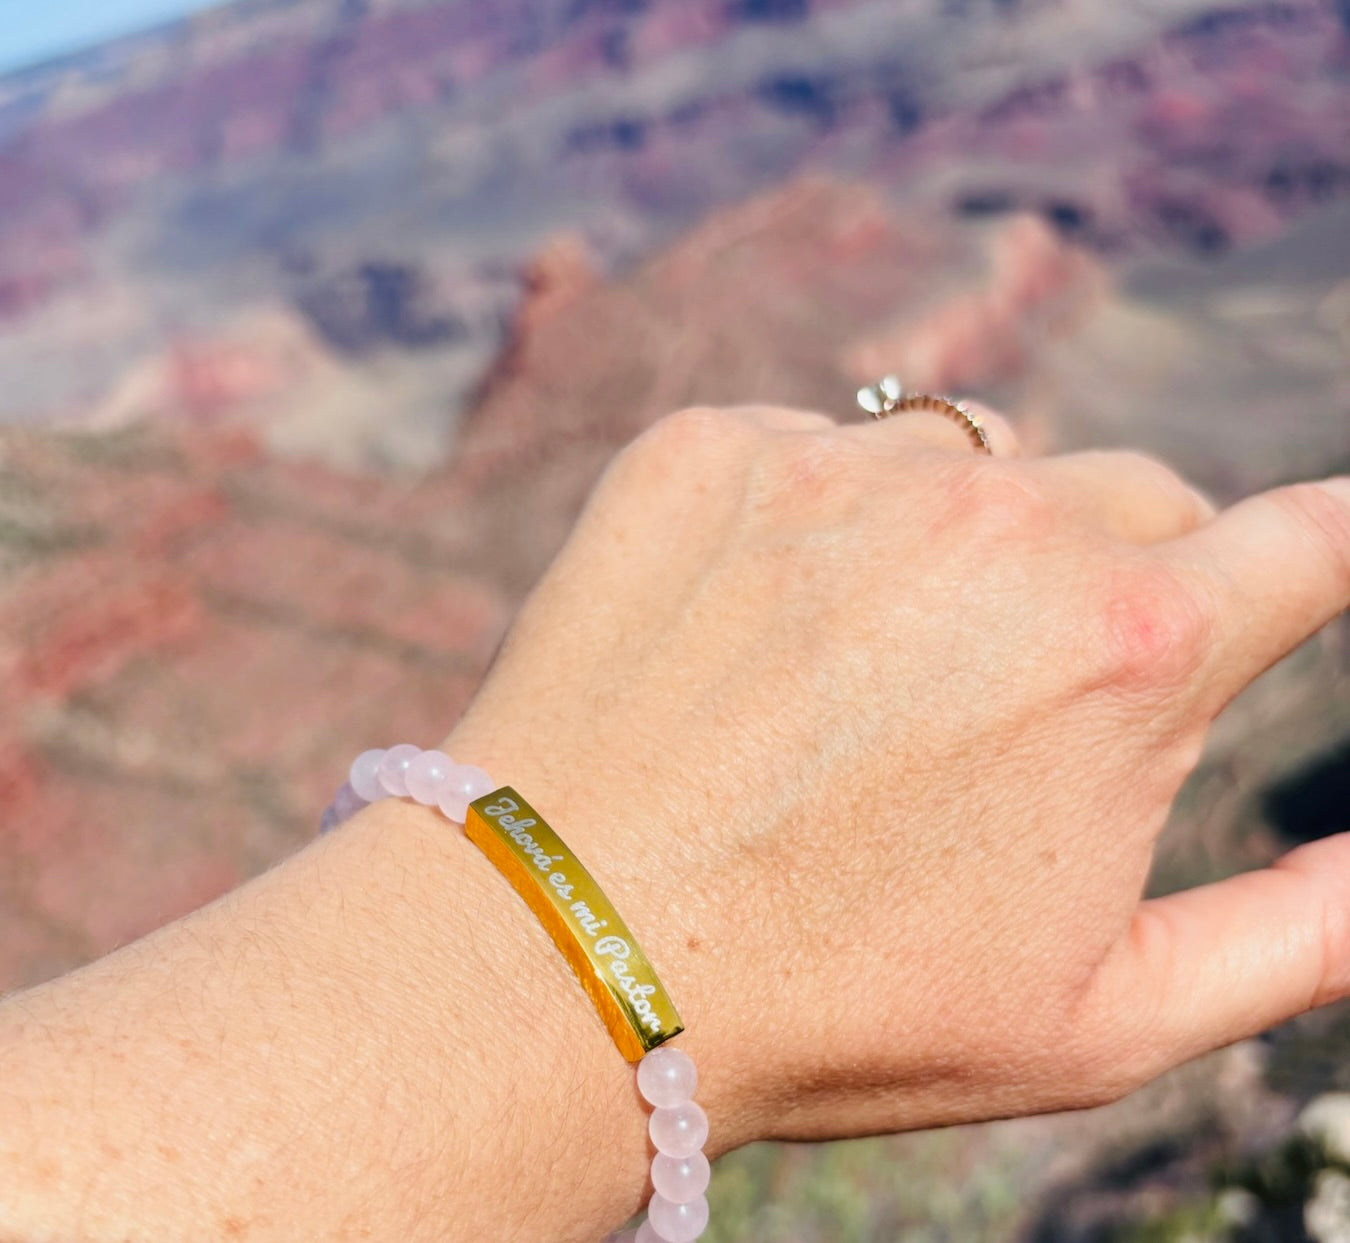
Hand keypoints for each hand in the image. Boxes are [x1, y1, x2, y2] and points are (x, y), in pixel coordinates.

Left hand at [445, 402, 1349, 1147]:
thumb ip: (1295, 937)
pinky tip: (750, 640)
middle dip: (1114, 580)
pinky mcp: (706, 452)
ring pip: (969, 465)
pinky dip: (810, 524)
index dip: (1327, 550)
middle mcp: (997, 522)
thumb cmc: (837, 1005)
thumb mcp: (1102, 1015)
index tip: (1313, 557)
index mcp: (1131, 645)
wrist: (567, 952)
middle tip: (1019, 698)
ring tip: (865, 684)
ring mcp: (840, 468)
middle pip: (1129, 497)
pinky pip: (812, 452)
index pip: (1311, 537)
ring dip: (954, 547)